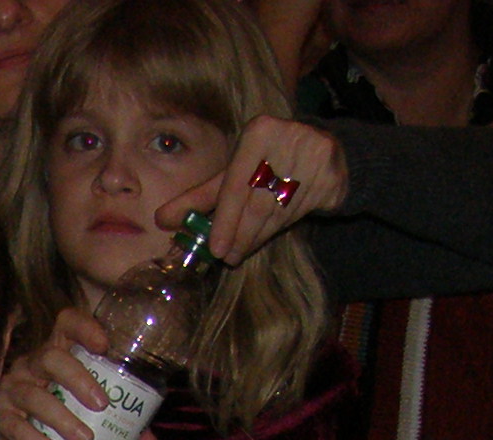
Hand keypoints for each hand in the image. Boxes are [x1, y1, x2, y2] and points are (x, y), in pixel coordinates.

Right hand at [0, 309, 167, 439]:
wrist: (21, 435)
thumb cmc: (65, 411)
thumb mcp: (94, 410)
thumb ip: (122, 421)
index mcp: (59, 350)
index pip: (67, 323)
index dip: (84, 327)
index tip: (104, 345)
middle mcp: (33, 363)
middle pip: (51, 358)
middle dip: (77, 380)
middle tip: (101, 405)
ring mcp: (13, 389)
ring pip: (33, 396)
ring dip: (60, 418)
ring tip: (84, 439)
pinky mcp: (1, 417)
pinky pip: (15, 428)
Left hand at [159, 116, 348, 266]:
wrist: (325, 153)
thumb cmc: (268, 162)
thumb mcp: (234, 172)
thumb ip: (200, 196)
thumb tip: (162, 219)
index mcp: (260, 130)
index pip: (237, 184)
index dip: (225, 219)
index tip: (216, 248)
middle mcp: (288, 137)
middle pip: (257, 201)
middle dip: (239, 234)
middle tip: (226, 256)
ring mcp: (313, 156)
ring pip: (277, 211)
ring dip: (255, 238)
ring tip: (239, 253)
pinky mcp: (331, 175)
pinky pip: (297, 213)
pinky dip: (276, 230)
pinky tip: (262, 239)